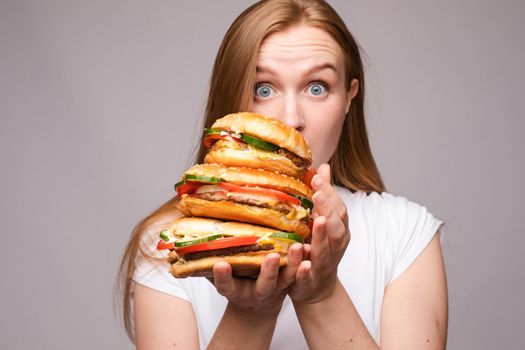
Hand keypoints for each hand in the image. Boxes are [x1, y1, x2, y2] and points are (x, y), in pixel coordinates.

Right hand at [208, 242, 304, 320]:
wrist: (257, 308)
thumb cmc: (236, 286)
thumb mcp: (221, 279)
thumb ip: (205, 265)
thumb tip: (182, 242)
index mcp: (236, 291)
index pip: (227, 285)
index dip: (223, 276)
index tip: (219, 265)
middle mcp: (258, 292)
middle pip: (265, 283)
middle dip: (268, 270)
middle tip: (272, 257)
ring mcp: (277, 289)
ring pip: (288, 279)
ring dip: (295, 263)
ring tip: (299, 248)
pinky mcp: (291, 283)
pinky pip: (301, 275)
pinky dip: (307, 263)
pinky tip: (311, 247)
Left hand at [288, 163, 349, 303]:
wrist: (317, 289)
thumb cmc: (318, 248)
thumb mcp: (323, 221)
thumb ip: (325, 196)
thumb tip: (324, 166)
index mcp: (338, 229)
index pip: (337, 207)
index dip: (329, 192)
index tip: (317, 176)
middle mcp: (335, 245)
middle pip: (336, 226)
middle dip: (328, 209)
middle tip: (317, 194)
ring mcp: (324, 263)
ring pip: (326, 249)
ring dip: (322, 235)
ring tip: (317, 220)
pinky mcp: (310, 280)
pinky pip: (309, 274)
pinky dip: (306, 268)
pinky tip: (301, 260)